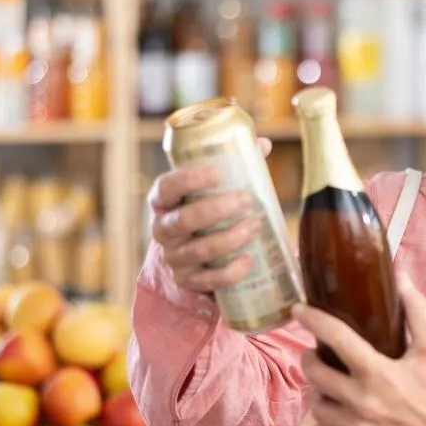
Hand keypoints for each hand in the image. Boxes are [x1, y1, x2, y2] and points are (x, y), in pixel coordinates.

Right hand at [148, 137, 272, 293]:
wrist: (189, 257)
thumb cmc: (202, 210)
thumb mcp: (207, 189)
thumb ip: (232, 166)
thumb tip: (262, 144)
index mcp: (163, 201)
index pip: (166, 187)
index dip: (188, 179)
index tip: (216, 172)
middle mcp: (163, 229)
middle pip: (184, 220)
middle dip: (216, 210)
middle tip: (246, 199)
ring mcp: (174, 258)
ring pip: (199, 250)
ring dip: (229, 238)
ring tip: (255, 226)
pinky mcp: (188, 281)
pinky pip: (208, 280)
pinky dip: (230, 272)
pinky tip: (248, 261)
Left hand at [293, 274, 425, 425]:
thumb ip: (417, 310)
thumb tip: (400, 277)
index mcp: (379, 373)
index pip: (336, 338)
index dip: (314, 319)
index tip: (299, 310)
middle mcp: (363, 403)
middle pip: (316, 374)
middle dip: (310, 359)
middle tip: (315, 353)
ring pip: (318, 406)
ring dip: (318, 391)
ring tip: (327, 383)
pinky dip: (328, 420)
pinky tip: (338, 411)